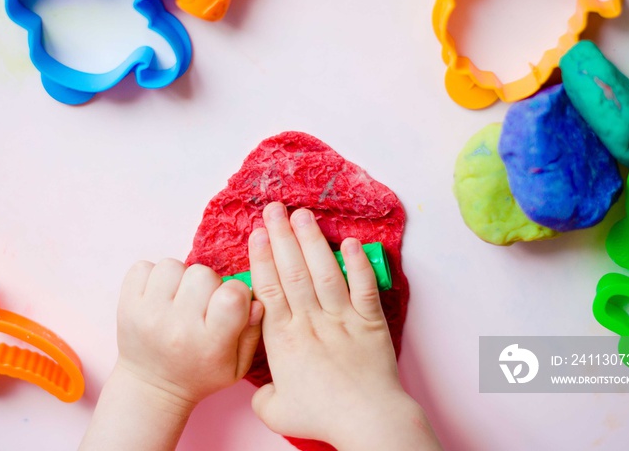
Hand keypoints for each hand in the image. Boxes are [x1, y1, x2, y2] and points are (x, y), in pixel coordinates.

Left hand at [115, 258, 262, 406]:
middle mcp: (178, 328)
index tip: (230, 304)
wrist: (152, 388)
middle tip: (202, 303)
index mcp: (211, 344)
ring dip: (180, 277)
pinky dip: (152, 275)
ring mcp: (149, 316)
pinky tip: (160, 295)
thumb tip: (255, 300)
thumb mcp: (236, 365)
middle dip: (207, 283)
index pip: (232, 295)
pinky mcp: (126, 306)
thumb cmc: (200, 373)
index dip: (236, 292)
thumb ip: (251, 332)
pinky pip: (142, 266)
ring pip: (172, 265)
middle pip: (202, 274)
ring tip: (179, 298)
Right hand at [248, 202, 439, 449]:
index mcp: (284, 339)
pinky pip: (363, 287)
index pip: (270, 289)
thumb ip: (262, 394)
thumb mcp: (275, 411)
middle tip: (274, 208)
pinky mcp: (369, 321)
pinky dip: (358, 264)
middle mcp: (311, 321)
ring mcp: (342, 318)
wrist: (367, 419)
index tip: (258, 233)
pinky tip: (350, 241)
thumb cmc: (322, 416)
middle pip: (294, 271)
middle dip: (282, 237)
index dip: (263, 258)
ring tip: (303, 215)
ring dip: (313, 241)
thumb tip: (261, 386)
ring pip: (324, 272)